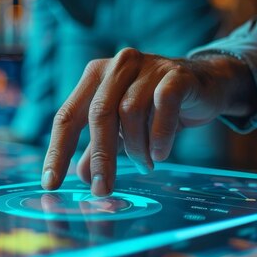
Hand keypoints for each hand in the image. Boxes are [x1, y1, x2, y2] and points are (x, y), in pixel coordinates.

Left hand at [41, 48, 256, 195]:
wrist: (206, 84)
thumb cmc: (156, 106)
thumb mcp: (122, 129)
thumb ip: (99, 148)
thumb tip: (81, 177)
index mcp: (95, 76)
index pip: (67, 116)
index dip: (57, 151)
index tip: (50, 184)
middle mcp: (117, 66)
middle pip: (99, 114)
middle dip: (100, 157)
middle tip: (103, 190)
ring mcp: (147, 66)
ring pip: (130, 112)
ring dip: (136, 147)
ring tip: (145, 163)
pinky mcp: (176, 74)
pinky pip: (163, 105)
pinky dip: (160, 135)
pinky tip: (160, 154)